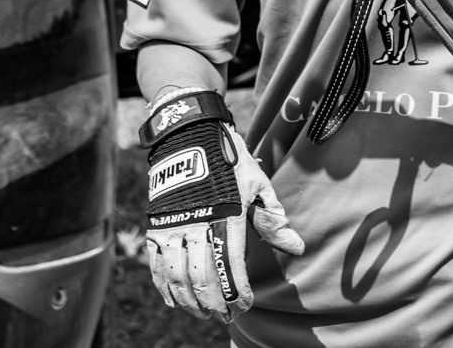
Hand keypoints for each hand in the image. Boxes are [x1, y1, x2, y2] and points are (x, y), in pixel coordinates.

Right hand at [142, 90, 303, 320]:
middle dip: (215, 303)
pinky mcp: (156, 227)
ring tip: (204, 314)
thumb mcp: (257, 184)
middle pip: (202, 278)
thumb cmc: (230, 161)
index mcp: (226, 217)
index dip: (238, 291)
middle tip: (226, 317)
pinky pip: (157, 267)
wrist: (190, 135)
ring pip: (178, 277)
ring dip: (190, 302)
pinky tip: (175, 301)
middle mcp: (197, 226)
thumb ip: (273, 220)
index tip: (246, 305)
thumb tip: (297, 248)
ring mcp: (172, 228)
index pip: (231, 266)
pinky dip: (165, 288)